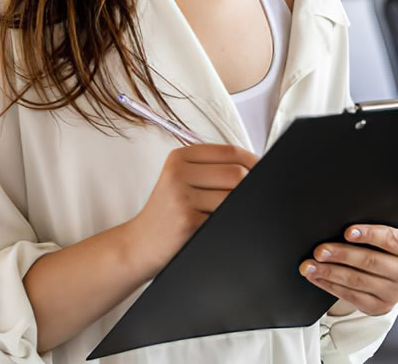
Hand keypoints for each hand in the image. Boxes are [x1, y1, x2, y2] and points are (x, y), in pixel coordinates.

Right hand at [127, 144, 257, 276]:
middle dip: (247, 188)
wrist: (138, 244)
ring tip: (220, 214)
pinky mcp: (187, 221)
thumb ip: (214, 169)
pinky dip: (226, 221)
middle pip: (237, 174)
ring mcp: (181, 197)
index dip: (252, 162)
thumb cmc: (168, 212)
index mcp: (179, 157)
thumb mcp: (181, 180)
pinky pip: (224, 217)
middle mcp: (178, 173)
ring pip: (234, 196)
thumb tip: (256, 167)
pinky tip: (212, 225)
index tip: (259, 172)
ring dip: (236, 207)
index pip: (230, 151)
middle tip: (239, 199)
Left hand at [299, 224, 397, 316]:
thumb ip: (372, 231)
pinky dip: (330, 285)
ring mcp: (395, 293)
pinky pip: (351, 296)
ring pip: (356, 281)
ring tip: (311, 265)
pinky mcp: (380, 307)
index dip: (368, 234)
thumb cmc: (385, 248)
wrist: (393, 276)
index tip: (347, 232)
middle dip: (341, 255)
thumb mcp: (387, 237)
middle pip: (370, 261)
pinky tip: (317, 276)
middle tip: (320, 250)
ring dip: (329, 272)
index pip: (390, 239)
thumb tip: (341, 227)